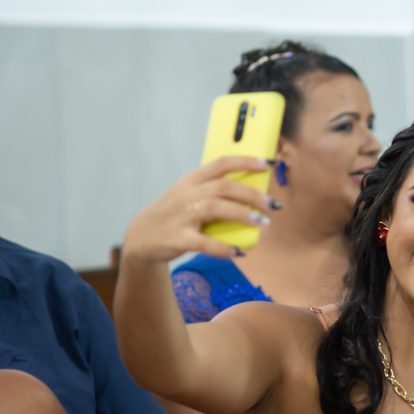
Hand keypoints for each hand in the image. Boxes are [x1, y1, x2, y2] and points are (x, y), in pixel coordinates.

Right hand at [122, 156, 276, 263]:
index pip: (221, 163)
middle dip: (252, 194)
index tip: (268, 163)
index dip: (246, 161)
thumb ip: (213, 191)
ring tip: (262, 222)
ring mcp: (181, 216)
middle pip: (224, 187)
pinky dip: (224, 248)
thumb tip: (252, 193)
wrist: (141, 237)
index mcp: (191, 180)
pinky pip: (204, 243)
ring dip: (242, 214)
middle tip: (273, 205)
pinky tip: (240, 252)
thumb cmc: (173, 215)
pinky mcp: (178, 238)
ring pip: (216, 208)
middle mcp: (187, 194)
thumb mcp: (189, 195)